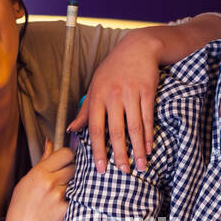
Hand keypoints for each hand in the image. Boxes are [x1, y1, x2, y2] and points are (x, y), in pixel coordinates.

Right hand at [5, 141, 74, 220]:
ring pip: (78, 182)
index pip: (66, 153)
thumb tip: (50, 143)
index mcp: (39, 173)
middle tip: (66, 178)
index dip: (69, 156)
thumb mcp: (26, 182)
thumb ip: (42, 162)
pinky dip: (75, 199)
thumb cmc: (21, 209)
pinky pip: (78, 198)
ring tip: (62, 193)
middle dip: (73, 170)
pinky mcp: (68, 210)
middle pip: (75, 166)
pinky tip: (64, 205)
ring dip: (75, 185)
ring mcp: (61, 197)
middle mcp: (51, 183)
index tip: (68, 161)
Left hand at [66, 34, 159, 173]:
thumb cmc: (113, 69)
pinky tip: (149, 148)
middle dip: (119, 154)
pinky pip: (148, 118)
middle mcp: (113, 96)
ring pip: (135, 127)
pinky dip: (149, 135)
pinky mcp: (147, 92)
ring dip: (138, 149)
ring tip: (141, 165)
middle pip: (116, 131)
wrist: (138, 47)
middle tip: (123, 172)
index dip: (98, 150)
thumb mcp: (95, 86)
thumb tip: (71, 130)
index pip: (95, 128)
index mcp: (97, 97)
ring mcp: (131, 94)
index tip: (101, 168)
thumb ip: (85, 110)